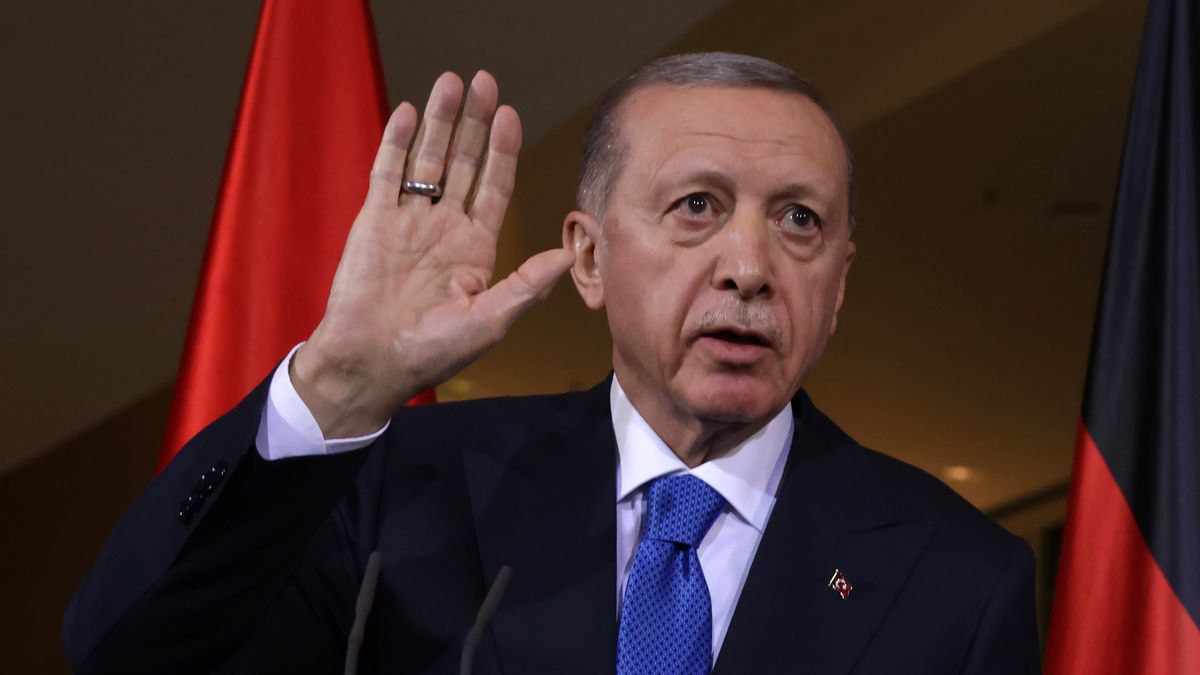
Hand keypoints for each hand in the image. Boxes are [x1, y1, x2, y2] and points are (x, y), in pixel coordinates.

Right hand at [292, 71, 574, 437]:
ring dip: (437, 121)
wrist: (372, 362)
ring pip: (426, 159)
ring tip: (449, 82)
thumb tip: (568, 254)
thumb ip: (527, 284)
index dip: (503, 150)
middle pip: (463, 161)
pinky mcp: (374, 221)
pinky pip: (387, 174)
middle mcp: (445, 227)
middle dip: (473, 122)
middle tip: (484, 80)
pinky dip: (396, 142)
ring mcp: (408, 221)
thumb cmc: (433, 351)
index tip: (510, 115)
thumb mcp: (490, 319)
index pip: (494, 186)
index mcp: (475, 247)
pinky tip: (407, 113)